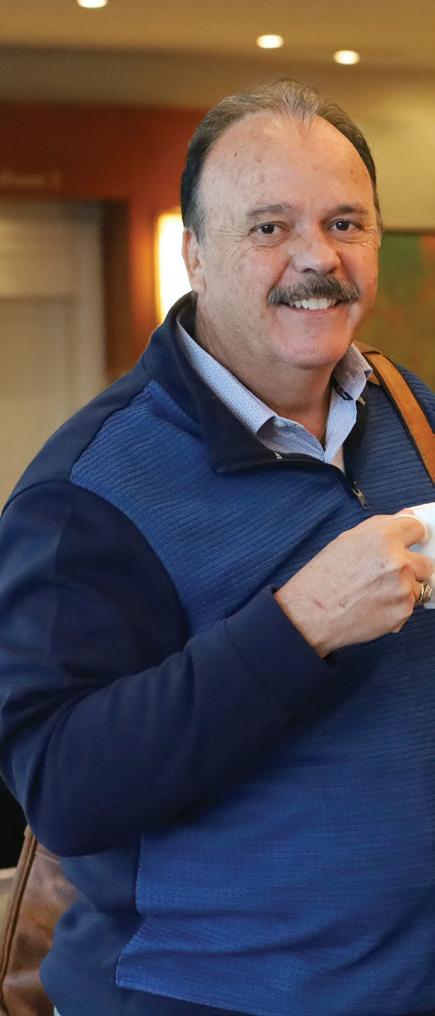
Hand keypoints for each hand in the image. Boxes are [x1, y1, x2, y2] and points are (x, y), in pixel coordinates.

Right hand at [274, 514, 432, 656]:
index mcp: (382, 538)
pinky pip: (409, 607)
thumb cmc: (322, 579)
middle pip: (425, 563)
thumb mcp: (346, 541)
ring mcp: (402, 588)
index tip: (414, 543)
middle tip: (386, 576)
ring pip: (417, 587)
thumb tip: (405, 516)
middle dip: (411, 569)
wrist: (310, 615)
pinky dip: (395, 609)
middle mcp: (396, 561)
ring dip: (402, 590)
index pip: (418, 528)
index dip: (415, 536)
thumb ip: (380, 527)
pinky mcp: (403, 611)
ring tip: (373, 594)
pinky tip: (373, 608)